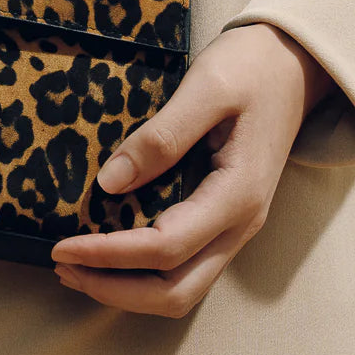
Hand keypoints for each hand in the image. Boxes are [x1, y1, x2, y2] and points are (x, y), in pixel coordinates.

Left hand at [49, 23, 337, 316]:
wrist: (294, 63)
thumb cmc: (251, 68)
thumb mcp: (206, 88)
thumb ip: (161, 136)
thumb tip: (109, 182)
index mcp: (238, 195)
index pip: (165, 248)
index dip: (109, 254)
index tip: (61, 246)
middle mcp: (240, 224)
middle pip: (175, 291)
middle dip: (114, 288)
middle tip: (61, 266)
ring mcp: (235, 226)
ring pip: (182, 288)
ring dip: (128, 289)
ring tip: (77, 268)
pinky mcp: (224, 218)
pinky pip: (185, 265)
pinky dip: (144, 272)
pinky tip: (110, 253)